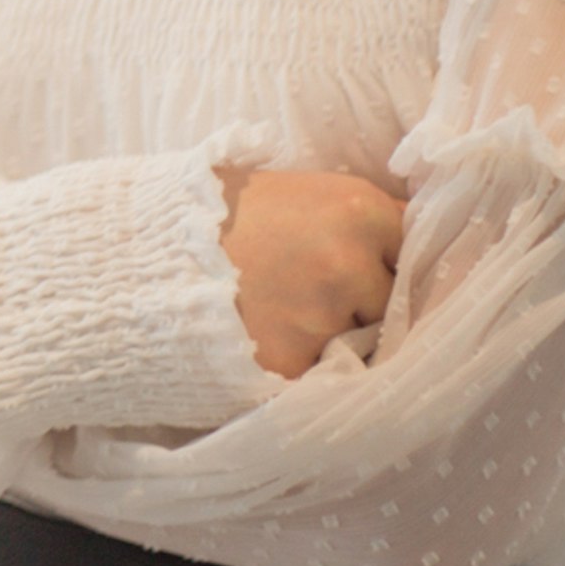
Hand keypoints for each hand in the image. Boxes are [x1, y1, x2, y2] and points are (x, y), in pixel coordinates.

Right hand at [217, 166, 405, 379]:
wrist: (141, 250)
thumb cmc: (220, 213)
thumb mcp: (297, 192)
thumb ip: (359, 217)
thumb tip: (423, 236)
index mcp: (358, 209)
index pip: (412, 253)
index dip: (384, 263)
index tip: (358, 266)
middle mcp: (349, 263)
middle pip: (389, 303)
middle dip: (360, 304)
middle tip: (307, 289)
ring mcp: (322, 318)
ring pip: (358, 343)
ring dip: (331, 337)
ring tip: (280, 311)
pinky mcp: (291, 363)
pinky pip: (319, 373)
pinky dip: (299, 364)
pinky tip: (264, 336)